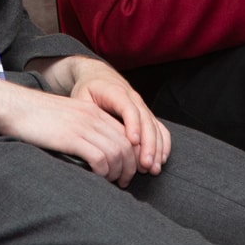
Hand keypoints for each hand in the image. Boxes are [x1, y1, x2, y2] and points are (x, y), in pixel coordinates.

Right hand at [0, 74, 145, 185]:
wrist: (13, 106)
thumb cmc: (35, 117)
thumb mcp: (66, 117)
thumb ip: (82, 129)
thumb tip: (93, 152)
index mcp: (93, 111)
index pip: (126, 133)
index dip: (131, 154)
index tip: (126, 169)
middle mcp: (93, 116)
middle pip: (127, 145)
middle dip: (130, 167)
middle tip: (123, 182)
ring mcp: (84, 126)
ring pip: (117, 153)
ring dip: (118, 172)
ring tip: (112, 183)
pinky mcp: (72, 138)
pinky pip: (100, 157)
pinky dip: (104, 171)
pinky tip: (98, 177)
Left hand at [58, 58, 171, 177]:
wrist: (99, 76)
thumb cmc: (88, 89)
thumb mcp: (81, 96)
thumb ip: (85, 114)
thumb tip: (85, 137)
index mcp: (116, 92)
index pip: (128, 108)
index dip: (133, 125)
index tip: (133, 142)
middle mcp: (133, 99)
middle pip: (146, 121)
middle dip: (148, 145)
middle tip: (146, 165)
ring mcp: (142, 107)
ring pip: (154, 127)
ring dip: (156, 148)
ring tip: (153, 169)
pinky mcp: (146, 115)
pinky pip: (159, 129)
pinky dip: (162, 144)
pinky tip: (160, 160)